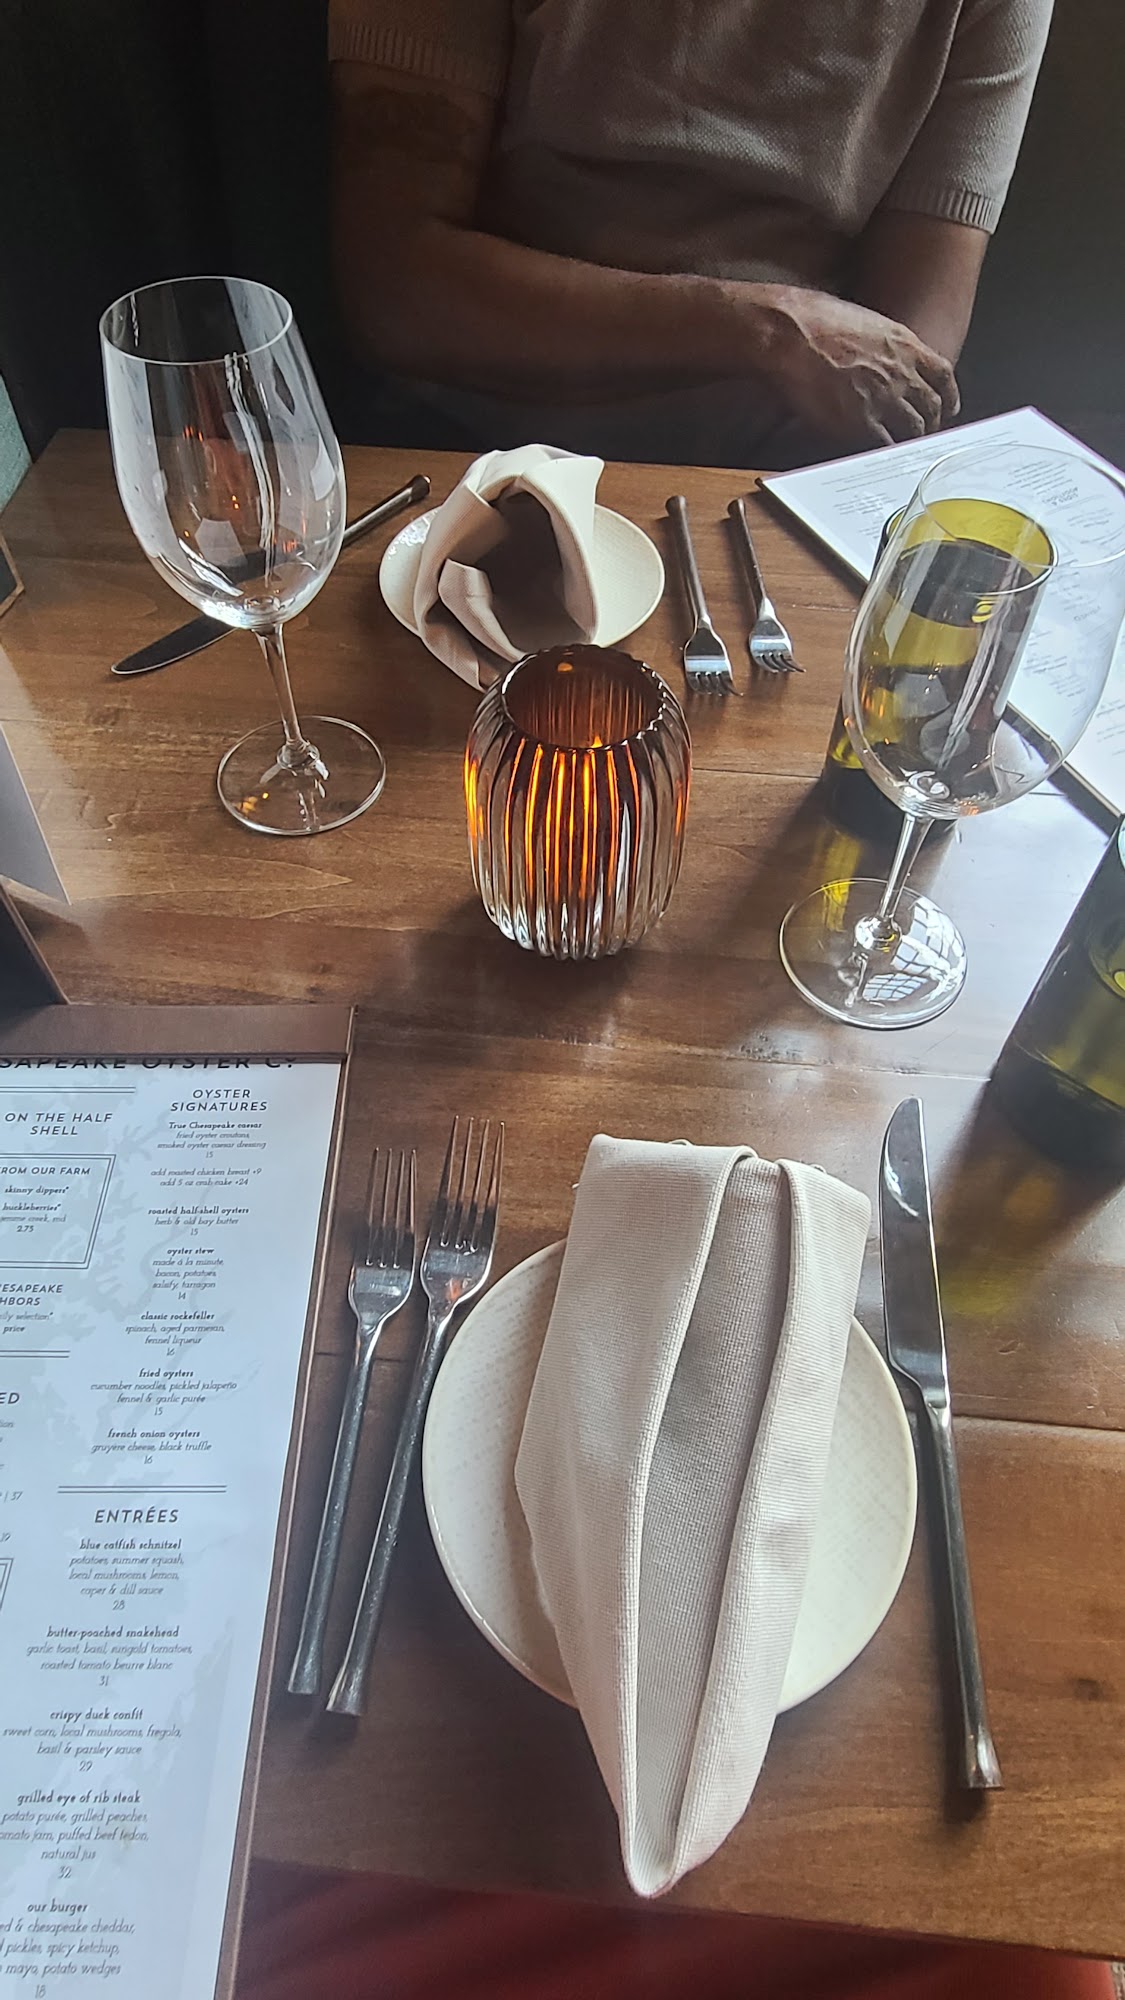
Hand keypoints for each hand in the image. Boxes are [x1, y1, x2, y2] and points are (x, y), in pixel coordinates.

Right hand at [761, 288, 959, 446]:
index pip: (944, 375)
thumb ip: (883, 343)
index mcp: (905, 344)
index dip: (948, 396)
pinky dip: (886, 453)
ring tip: (902, 450)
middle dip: (931, 424)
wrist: (790, 332)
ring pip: (913, 429)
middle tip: (924, 435)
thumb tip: (879, 354)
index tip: (947, 407)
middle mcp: (901, 372)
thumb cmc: (815, 319)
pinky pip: (885, 445)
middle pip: (931, 407)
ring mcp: (883, 398)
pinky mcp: (860, 421)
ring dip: (910, 442)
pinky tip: (881, 456)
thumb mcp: (865, 320)